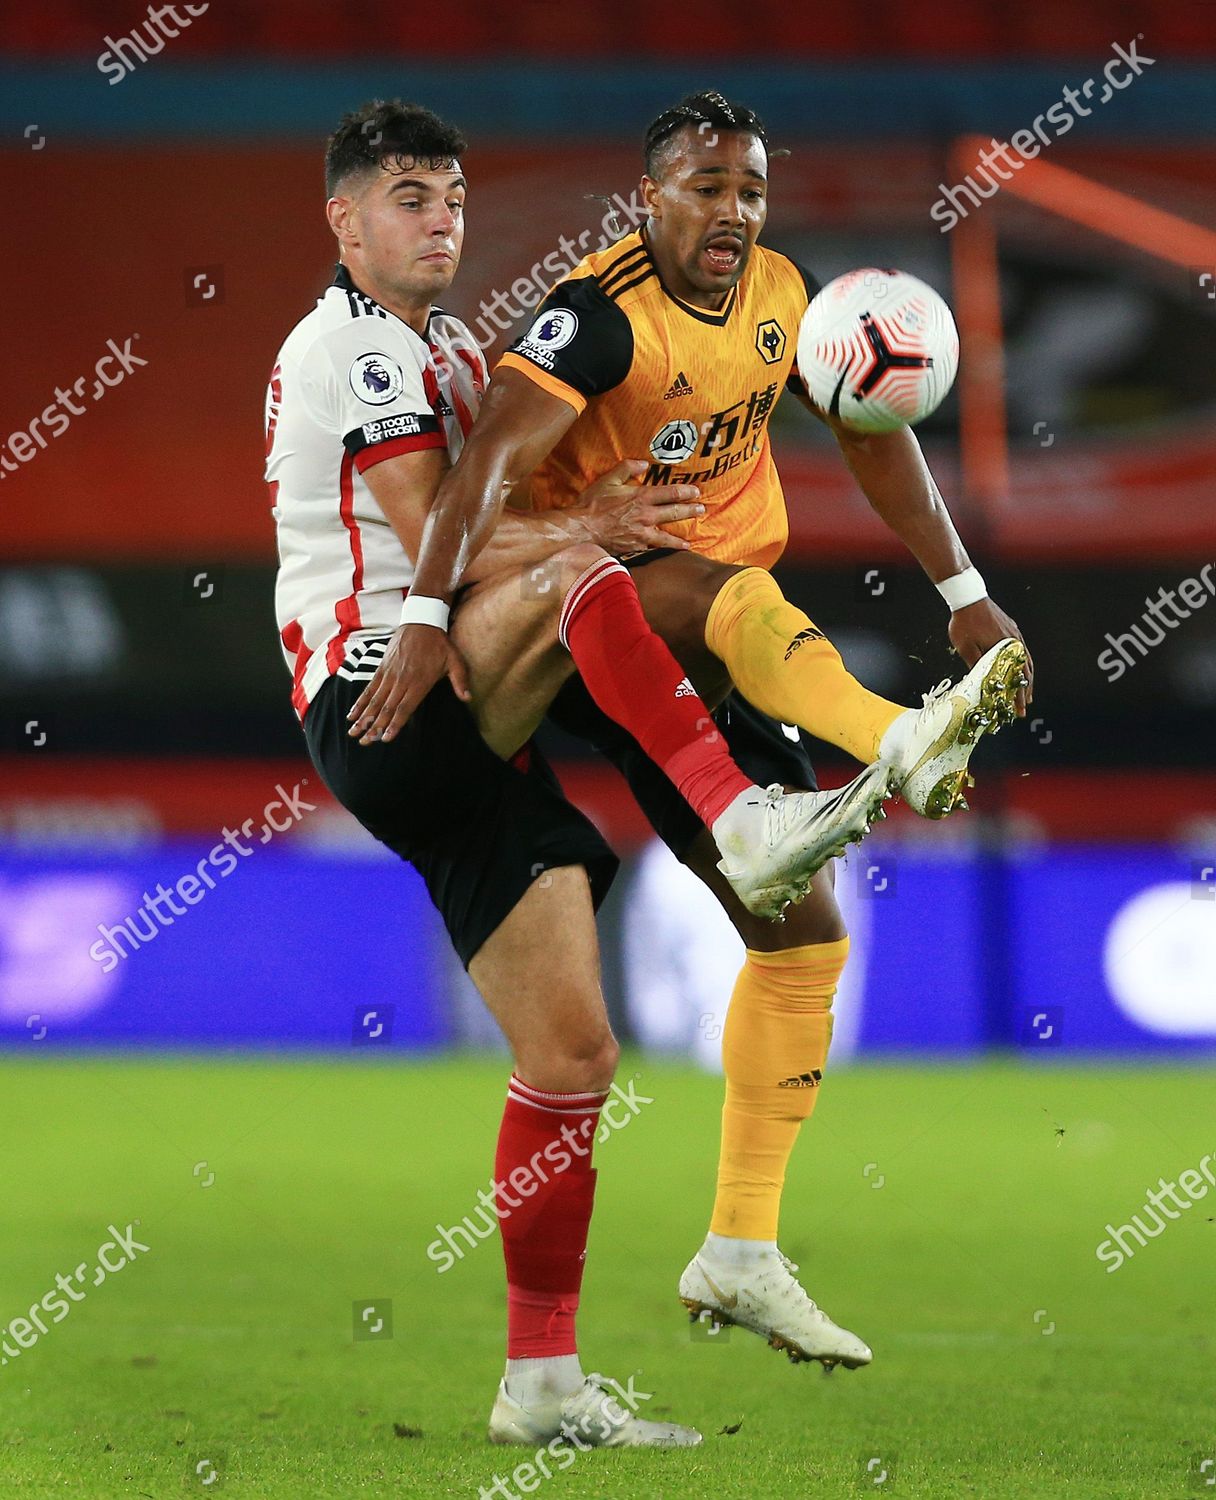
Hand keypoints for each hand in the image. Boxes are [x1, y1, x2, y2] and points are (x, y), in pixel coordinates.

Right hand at [346, 623, 470, 744]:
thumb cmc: (440, 644)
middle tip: (365, 742)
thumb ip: (460, 681)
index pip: (405, 708)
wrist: (421, 621)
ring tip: (354, 733)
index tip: (385, 738)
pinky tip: (352, 714)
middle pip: (387, 708)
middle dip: (375, 727)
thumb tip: (467, 698)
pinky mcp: (382, 668)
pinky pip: (369, 688)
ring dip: (364, 718)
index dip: (395, 724)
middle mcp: (402, 681)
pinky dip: (360, 702)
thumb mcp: (455, 660)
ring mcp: (390, 674)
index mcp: (420, 682)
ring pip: (375, 700)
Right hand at [573, 458, 703, 555]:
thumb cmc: (592, 504)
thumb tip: (644, 464)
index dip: (685, 491)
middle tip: (701, 510)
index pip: (670, 493)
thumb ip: (627, 468)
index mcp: (641, 497)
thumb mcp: (608, 480)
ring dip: (680, 537)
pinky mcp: (635, 547)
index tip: (695, 491)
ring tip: (690, 540)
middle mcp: (646, 515)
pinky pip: (654, 549)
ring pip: (667, 536)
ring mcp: (642, 534)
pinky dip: (663, 551)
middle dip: (690, 510)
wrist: (582, 529)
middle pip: (674, 513)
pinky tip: (668, 554)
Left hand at [948, 598, 1033, 716]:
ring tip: (1026, 694)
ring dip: (1027, 679)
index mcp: (1004, 649)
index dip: (1017, 695)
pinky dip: (1023, 664)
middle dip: (1024, 692)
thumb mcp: (965, 648)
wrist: (968, 596)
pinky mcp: (1011, 629)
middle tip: (1023, 708)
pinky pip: (1022, 651)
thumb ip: (976, 665)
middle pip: (1025, 672)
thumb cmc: (964, 622)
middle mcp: (1014, 642)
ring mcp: (1014, 635)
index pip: (1016, 678)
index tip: (1018, 709)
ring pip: (1026, 661)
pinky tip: (1021, 671)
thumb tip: (982, 683)